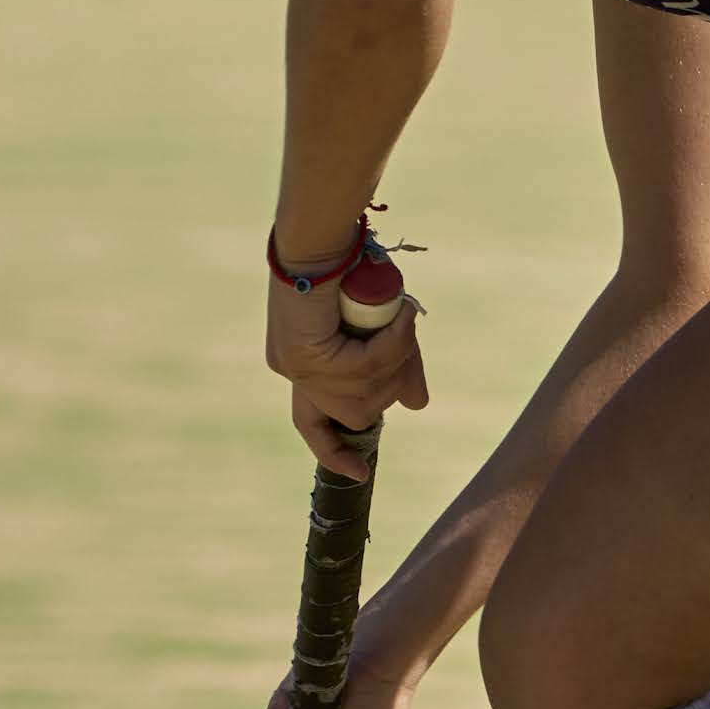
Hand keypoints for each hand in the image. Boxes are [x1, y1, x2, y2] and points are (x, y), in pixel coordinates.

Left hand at [265, 254, 425, 479]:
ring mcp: (295, 366)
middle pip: (355, 412)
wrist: (323, 235)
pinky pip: (362, 369)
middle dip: (391, 382)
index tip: (359, 473)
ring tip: (403, 316)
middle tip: (406, 340)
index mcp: (303, 366)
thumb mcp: (380, 329)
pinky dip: (390, 343)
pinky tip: (399, 315)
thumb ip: (395, 365)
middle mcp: (292, 371)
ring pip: (364, 393)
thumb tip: (417, 406)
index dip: (334, 452)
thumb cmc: (352, 270)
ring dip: (396, 356)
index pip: (312, 425)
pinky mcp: (304, 354)